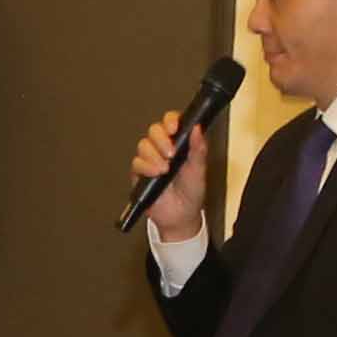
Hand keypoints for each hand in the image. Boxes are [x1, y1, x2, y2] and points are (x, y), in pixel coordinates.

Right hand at [128, 108, 208, 231]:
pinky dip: (146, 167)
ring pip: (144, 145)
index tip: (174, 128)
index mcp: (179, 143)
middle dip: (161, 140)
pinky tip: (155, 174)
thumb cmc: (191, 192)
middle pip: (154, 130)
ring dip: (154, 156)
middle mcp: (163, 148)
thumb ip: (198, 148)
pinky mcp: (140, 173)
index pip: (171, 122)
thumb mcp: (199, 169)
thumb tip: (198, 128)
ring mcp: (150, 160)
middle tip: (171, 153)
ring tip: (165, 169)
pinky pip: (136, 163)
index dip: (170, 121)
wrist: (180, 216)